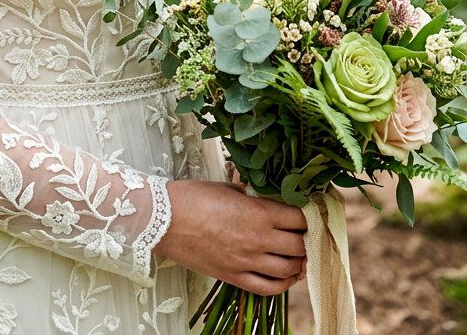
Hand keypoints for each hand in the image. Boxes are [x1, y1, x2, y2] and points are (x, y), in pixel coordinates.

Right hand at [153, 180, 306, 295]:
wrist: (164, 219)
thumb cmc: (193, 197)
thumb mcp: (228, 187)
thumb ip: (252, 195)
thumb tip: (266, 195)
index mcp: (258, 213)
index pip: (299, 218)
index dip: (308, 215)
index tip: (309, 212)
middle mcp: (258, 240)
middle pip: (299, 245)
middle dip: (307, 238)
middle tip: (307, 233)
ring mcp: (247, 262)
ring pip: (289, 269)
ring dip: (300, 262)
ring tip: (300, 254)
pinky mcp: (234, 277)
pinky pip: (268, 288)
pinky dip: (284, 284)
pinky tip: (287, 276)